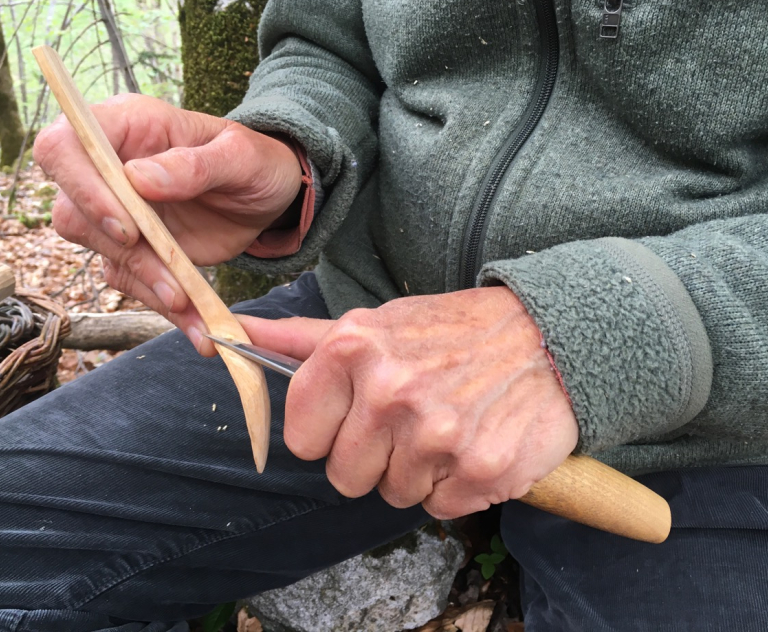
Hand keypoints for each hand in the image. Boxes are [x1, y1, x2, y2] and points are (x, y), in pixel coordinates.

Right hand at [34, 94, 301, 350]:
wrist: (268, 196)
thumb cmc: (255, 161)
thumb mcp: (240, 157)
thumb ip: (195, 165)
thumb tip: (139, 179)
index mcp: (127, 126)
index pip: (64, 148)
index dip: (82, 189)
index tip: (128, 227)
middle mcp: (110, 168)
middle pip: (72, 212)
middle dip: (120, 250)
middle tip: (171, 278)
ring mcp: (119, 211)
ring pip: (102, 254)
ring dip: (146, 282)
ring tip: (190, 304)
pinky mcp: (136, 249)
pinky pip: (132, 281)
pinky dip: (162, 304)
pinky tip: (197, 322)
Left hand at [238, 286, 578, 518]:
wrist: (545, 336)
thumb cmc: (452, 332)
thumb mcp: (377, 322)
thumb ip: (302, 339)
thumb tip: (232, 335)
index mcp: (354, 349)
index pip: (303, 437)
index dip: (331, 431)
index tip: (359, 415)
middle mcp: (391, 391)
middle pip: (345, 477)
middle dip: (374, 455)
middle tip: (412, 419)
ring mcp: (437, 435)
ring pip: (393, 494)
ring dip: (418, 470)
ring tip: (447, 425)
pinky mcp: (481, 471)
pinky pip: (440, 508)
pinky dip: (455, 486)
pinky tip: (473, 444)